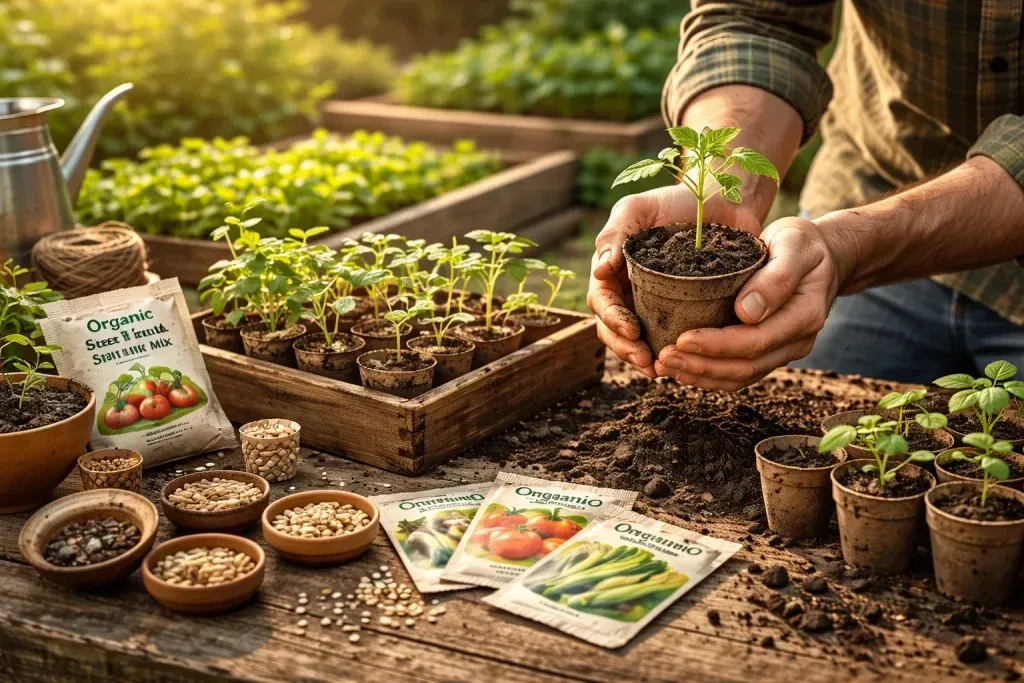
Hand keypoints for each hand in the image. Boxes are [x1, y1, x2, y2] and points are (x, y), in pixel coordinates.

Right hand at [587, 185, 766, 377]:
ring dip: (642, 359)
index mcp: (612, 270)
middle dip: (625, 349)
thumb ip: (615, 233)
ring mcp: (653, 305)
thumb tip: (599, 271)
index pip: (602, 302)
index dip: (612, 320)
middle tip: (646, 361)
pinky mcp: (682, 313)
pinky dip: (672, 354)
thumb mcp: (639, 208)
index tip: (632, 332)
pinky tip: (683, 365)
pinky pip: (670, 339)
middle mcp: (628, 291)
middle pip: (614, 329)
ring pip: (637, 341)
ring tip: (659, 371)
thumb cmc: (675, 200)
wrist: (722, 202)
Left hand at [655, 216, 840, 390]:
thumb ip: (776, 276)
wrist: (822, 255)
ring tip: (665, 365)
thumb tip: (747, 312)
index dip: (718, 345)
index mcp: (805, 315)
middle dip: (701, 366)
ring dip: (700, 376)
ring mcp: (783, 350)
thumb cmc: (804, 244)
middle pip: (745, 367)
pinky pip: (737, 373)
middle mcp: (796, 341)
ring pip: (739, 376)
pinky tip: (681, 368)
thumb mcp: (794, 244)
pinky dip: (707, 375)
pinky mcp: (768, 352)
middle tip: (663, 357)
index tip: (682, 340)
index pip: (757, 340)